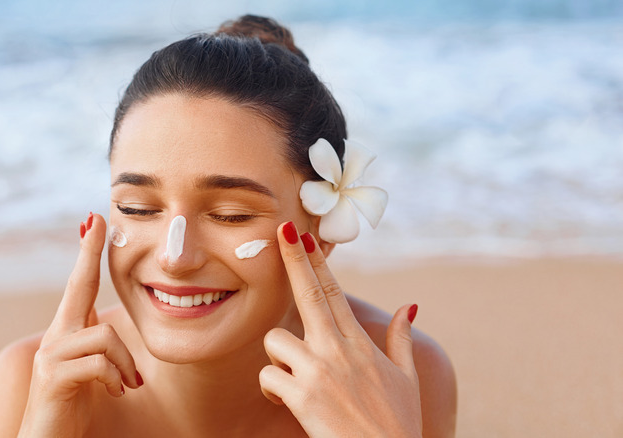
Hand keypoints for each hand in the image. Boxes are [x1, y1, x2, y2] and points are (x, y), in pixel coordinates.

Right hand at [18, 213, 141, 437]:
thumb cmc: (72, 405)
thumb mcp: (88, 368)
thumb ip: (91, 343)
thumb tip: (96, 319)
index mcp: (68, 332)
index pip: (80, 284)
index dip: (86, 253)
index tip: (92, 220)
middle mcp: (56, 336)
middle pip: (78, 286)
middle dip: (88, 253)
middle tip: (97, 220)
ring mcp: (51, 355)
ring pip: (104, 337)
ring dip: (125, 364)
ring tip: (127, 385)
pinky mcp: (53, 377)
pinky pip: (99, 364)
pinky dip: (115, 379)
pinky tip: (115, 392)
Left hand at [259, 221, 421, 437]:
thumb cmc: (396, 424)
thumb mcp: (406, 379)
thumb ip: (401, 340)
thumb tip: (409, 306)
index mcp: (359, 343)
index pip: (333, 292)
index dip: (316, 261)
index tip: (303, 236)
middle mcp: (338, 350)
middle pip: (309, 293)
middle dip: (293, 259)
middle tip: (281, 230)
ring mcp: (319, 371)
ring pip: (275, 340)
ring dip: (276, 357)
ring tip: (292, 379)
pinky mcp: (302, 395)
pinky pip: (268, 376)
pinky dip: (272, 387)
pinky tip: (286, 401)